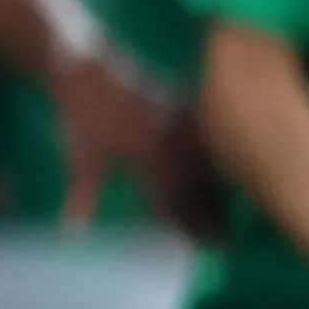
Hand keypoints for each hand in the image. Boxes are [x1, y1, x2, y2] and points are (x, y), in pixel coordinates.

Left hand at [51, 45, 224, 238]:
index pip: (177, 200)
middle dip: (215, 212)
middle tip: (229, 237)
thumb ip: (83, 197)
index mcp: (147, 157)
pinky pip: (209, 134)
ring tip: (234, 206)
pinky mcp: (186, 104)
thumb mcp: (81, 156)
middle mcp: (170, 141)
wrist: (86, 60)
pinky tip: (229, 164)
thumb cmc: (83, 112)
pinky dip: (218, 153)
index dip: (194, 226)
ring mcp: (181, 121)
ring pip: (211, 160)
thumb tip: (75, 235)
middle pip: (201, 185)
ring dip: (221, 186)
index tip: (212, 247)